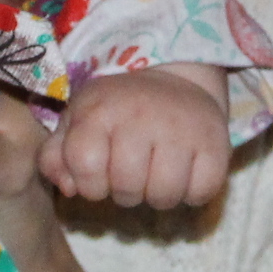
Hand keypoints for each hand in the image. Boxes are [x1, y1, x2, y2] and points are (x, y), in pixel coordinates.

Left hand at [45, 65, 230, 210]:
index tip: (99, 175)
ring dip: (158, 196)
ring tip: (156, 174)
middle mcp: (140, 116)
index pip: (85, 167)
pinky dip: (192, 192)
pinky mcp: (216, 142)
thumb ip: (56, 157)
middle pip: (126, 188)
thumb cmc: (117, 110)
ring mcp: (181, 129)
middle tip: (132, 173)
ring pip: (164, 195)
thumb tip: (68, 188)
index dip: (89, 184)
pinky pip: (201, 192)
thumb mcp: (77, 122)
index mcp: (99, 110)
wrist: (174, 76)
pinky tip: (184, 173)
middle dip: (125, 192)